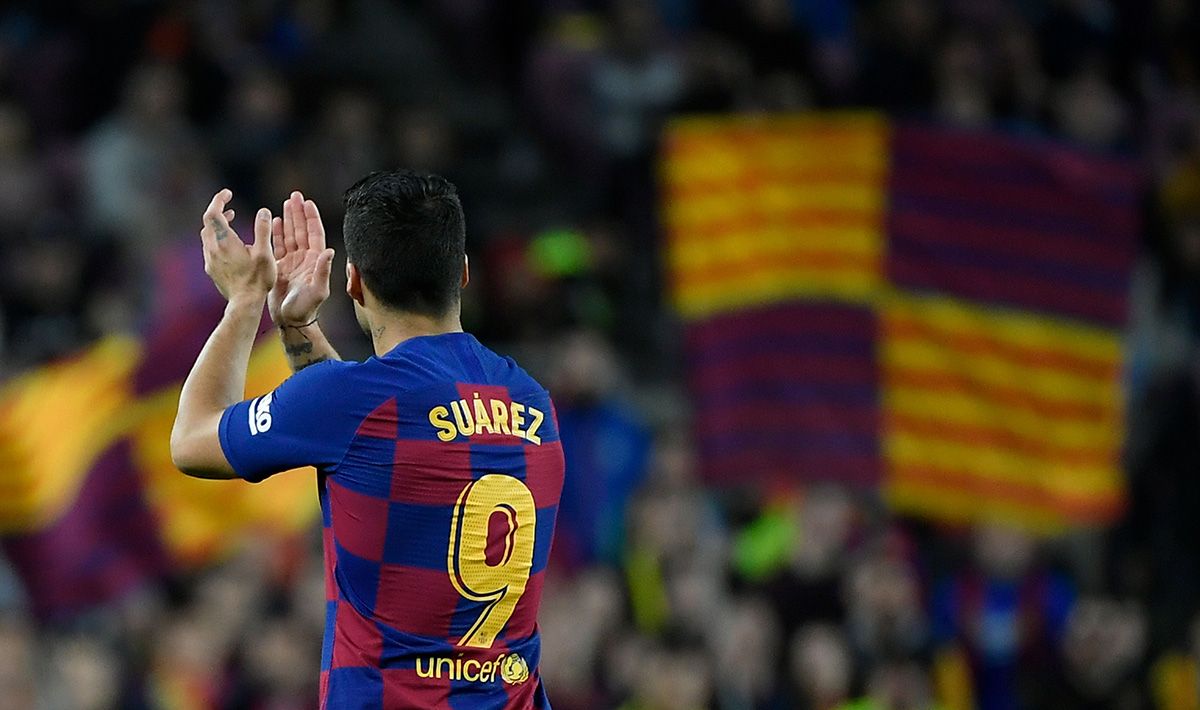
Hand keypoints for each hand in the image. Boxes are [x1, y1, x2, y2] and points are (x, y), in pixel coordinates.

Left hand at [200, 189, 275, 304]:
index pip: (213, 213)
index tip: (227, 193)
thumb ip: (263, 230)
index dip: (219, 200)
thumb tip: (263, 211)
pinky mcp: (211, 270)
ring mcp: (210, 260)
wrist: (244, 303)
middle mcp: (213, 249)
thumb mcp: (265, 253)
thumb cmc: (257, 279)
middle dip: (218, 213)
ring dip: (217, 227)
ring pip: (207, 236)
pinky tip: (230, 247)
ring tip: (231, 226)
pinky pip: (209, 248)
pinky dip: (217, 240)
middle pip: (207, 223)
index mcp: (225, 241)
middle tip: (231, 210)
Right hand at [268, 190, 334, 326]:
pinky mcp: (281, 266)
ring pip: (290, 235)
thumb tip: (330, 251)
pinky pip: (279, 246)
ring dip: (288, 219)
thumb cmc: (306, 308)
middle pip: (302, 230)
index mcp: (315, 261)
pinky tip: (274, 221)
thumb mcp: (317, 291)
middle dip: (299, 213)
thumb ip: (323, 271)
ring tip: (285, 203)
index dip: (311, 218)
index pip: (314, 234)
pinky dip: (277, 233)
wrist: (291, 321)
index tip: (308, 202)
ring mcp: (293, 261)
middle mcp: (305, 259)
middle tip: (295, 195)